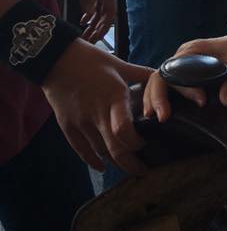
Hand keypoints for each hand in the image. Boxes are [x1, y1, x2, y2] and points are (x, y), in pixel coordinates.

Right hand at [42, 40, 152, 173]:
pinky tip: (104, 166)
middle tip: (144, 170)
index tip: (148, 145)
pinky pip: (82, 151)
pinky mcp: (68, 127)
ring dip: (116, 162)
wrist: (56, 60)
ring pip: (101, 153)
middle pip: (115, 150)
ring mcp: (81, 123)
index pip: (125, 131)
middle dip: (132, 164)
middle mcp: (97, 114)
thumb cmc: (91, 60)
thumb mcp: (120, 65)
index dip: (138, 144)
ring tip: (129, 165)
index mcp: (114, 98)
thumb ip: (142, 75)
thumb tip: (165, 79)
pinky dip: (94, 162)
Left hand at [73, 0, 115, 42]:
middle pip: (106, 14)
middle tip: (89, 40)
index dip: (104, 27)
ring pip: (101, 10)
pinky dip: (91, 13)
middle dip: (99, 28)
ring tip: (86, 33)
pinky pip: (96, 3)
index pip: (110, 14)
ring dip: (94, 22)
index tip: (96, 37)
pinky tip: (84, 18)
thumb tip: (90, 14)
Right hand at [143, 29, 226, 121]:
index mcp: (192, 51)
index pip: (175, 70)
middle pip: (159, 75)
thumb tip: (225, 102)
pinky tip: (160, 111)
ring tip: (153, 116)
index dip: (182, 88)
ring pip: (159, 80)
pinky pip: (167, 84)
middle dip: (156, 96)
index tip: (201, 101)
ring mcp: (181, 64)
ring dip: (154, 98)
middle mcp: (182, 57)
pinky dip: (160, 97)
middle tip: (162, 117)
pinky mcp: (184, 72)